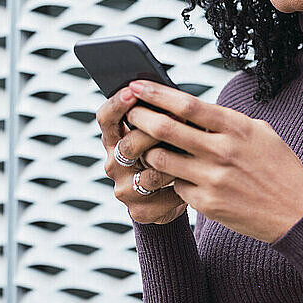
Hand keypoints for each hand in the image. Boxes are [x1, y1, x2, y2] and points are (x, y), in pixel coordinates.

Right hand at [96, 86, 187, 224]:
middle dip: (155, 130)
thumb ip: (161, 118)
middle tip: (179, 118)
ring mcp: (124, 189)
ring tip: (194, 151)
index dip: (116, 104)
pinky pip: (165, 196)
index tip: (132, 90)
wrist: (173, 197)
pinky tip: (196, 179)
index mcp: (114, 140)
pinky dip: (184, 186)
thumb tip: (174, 98)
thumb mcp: (162, 134)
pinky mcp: (140, 211)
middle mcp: (114, 164)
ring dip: (175, 161)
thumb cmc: (170, 154)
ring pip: (151, 172)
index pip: (106, 119)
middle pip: (129, 144)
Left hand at [125, 80, 302, 242]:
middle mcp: (222, 152)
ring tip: (144, 144)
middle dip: (140, 117)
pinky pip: (176, 185)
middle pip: (166, 129)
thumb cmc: (279, 166)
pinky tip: (172, 173)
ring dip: (147, 149)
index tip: (138, 86)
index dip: (157, 93)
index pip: (186, 105)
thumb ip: (226, 121)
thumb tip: (192, 109)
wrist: (297, 212)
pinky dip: (171, 177)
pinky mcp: (207, 204)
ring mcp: (213, 179)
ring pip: (161, 159)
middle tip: (129, 111)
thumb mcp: (259, 132)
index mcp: (236, 128)